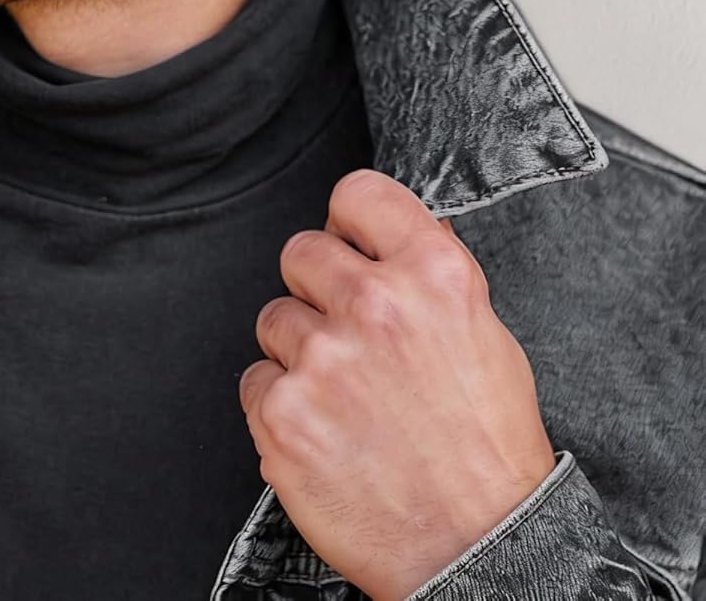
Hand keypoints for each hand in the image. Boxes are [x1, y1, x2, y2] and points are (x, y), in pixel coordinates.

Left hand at [237, 168, 556, 600]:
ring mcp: (324, 359)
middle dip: (318, 289)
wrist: (480, 551)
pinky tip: (325, 433)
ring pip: (274, 317)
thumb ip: (430, 276)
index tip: (350, 243)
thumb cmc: (488, 448)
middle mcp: (377, 305)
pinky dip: (282, 406)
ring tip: (345, 398)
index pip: (358, 193)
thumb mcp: (484, 336)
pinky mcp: (284, 414)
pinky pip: (256, 380)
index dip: (348, 221)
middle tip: (348, 336)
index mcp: (435, 274)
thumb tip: (388, 234)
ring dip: (299, 351)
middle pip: (301, 251)